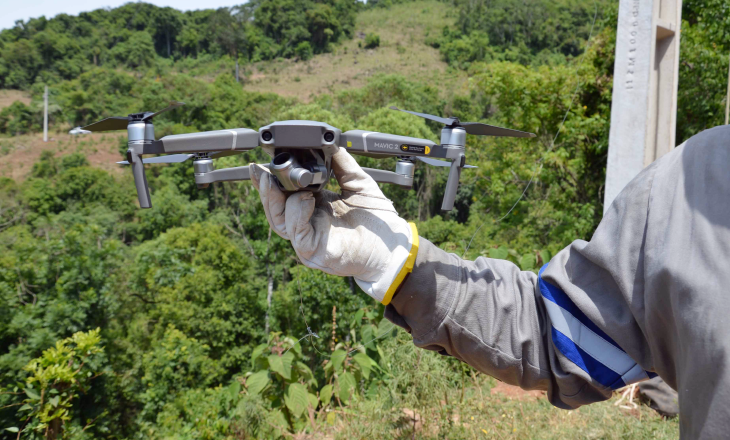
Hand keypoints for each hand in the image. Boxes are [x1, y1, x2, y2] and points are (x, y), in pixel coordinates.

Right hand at [249, 148, 417, 303]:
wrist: (393, 247)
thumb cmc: (376, 220)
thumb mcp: (357, 183)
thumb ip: (341, 164)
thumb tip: (328, 142)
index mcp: (313, 207)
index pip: (283, 194)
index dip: (270, 180)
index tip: (260, 164)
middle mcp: (307, 224)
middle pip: (275, 208)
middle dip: (264, 189)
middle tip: (261, 171)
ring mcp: (308, 240)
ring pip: (280, 221)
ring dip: (276, 200)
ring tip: (284, 182)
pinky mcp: (314, 252)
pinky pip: (297, 234)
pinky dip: (297, 214)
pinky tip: (305, 199)